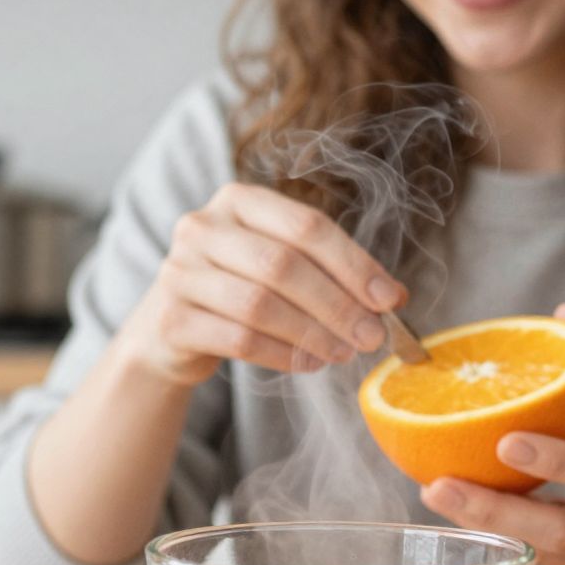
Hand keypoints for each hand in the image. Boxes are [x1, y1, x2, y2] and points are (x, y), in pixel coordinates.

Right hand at [119, 183, 407, 387]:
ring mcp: (180, 271)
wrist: (170, 331)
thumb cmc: (238, 291)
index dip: (353, 263)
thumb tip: (394, 295)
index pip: (305, 226)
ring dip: (313, 333)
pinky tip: (309, 363)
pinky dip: (283, 354)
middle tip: (373, 336)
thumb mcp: (283, 269)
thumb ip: (333, 272)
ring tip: (345, 352)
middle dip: (337, 304)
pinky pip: (239, 339)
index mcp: (238, 201)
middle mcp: (202, 227)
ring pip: (260, 304)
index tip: (388, 298)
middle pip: (283, 264)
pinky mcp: (171, 319)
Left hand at [419, 305, 564, 564]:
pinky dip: (510, 537)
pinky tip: (467, 512)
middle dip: (499, 514)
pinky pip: (557, 559)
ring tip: (439, 496)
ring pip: (556, 553)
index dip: (559, 462)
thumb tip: (562, 314)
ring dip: (492, 529)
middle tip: (438, 487)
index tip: (504, 441)